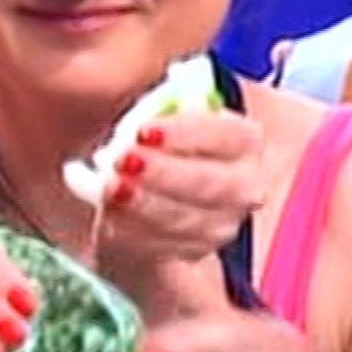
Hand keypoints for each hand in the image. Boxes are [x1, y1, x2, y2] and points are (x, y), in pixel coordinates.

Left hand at [94, 110, 268, 267]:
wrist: (150, 185)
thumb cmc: (159, 138)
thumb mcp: (161, 110)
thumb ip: (163, 101)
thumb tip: (156, 96)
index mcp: (243, 142)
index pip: (227, 136)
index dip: (185, 133)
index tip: (142, 130)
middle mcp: (242, 186)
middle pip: (211, 184)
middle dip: (163, 173)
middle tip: (122, 160)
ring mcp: (219, 226)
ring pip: (187, 222)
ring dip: (146, 206)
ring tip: (110, 188)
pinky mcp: (188, 255)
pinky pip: (164, 250)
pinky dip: (134, 232)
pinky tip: (109, 217)